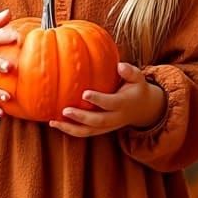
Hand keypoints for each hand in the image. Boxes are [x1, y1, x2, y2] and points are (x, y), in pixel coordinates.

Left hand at [49, 62, 165, 137]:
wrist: (144, 109)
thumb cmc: (136, 88)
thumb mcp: (138, 78)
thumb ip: (130, 71)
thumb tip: (119, 65)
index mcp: (124, 104)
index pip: (111, 103)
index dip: (98, 100)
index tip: (84, 93)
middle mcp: (116, 118)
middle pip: (98, 121)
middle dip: (81, 117)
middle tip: (65, 110)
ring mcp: (108, 126)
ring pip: (89, 131)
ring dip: (71, 128)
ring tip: (54, 122)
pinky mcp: (101, 130)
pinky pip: (85, 133)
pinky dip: (70, 130)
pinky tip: (54, 123)